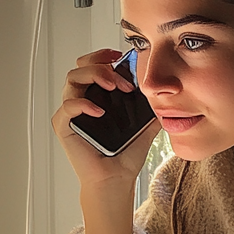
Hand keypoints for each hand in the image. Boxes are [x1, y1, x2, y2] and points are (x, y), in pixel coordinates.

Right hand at [52, 49, 159, 233]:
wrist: (117, 179)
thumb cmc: (126, 154)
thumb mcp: (146, 123)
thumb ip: (153, 105)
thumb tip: (169, 90)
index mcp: (97, 95)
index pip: (92, 64)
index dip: (103, 55)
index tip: (120, 55)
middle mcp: (82, 100)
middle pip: (80, 66)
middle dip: (100, 63)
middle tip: (119, 76)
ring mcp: (71, 113)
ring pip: (71, 79)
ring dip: (93, 76)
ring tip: (113, 87)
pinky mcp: (64, 127)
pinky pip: (66, 107)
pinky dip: (82, 104)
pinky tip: (99, 111)